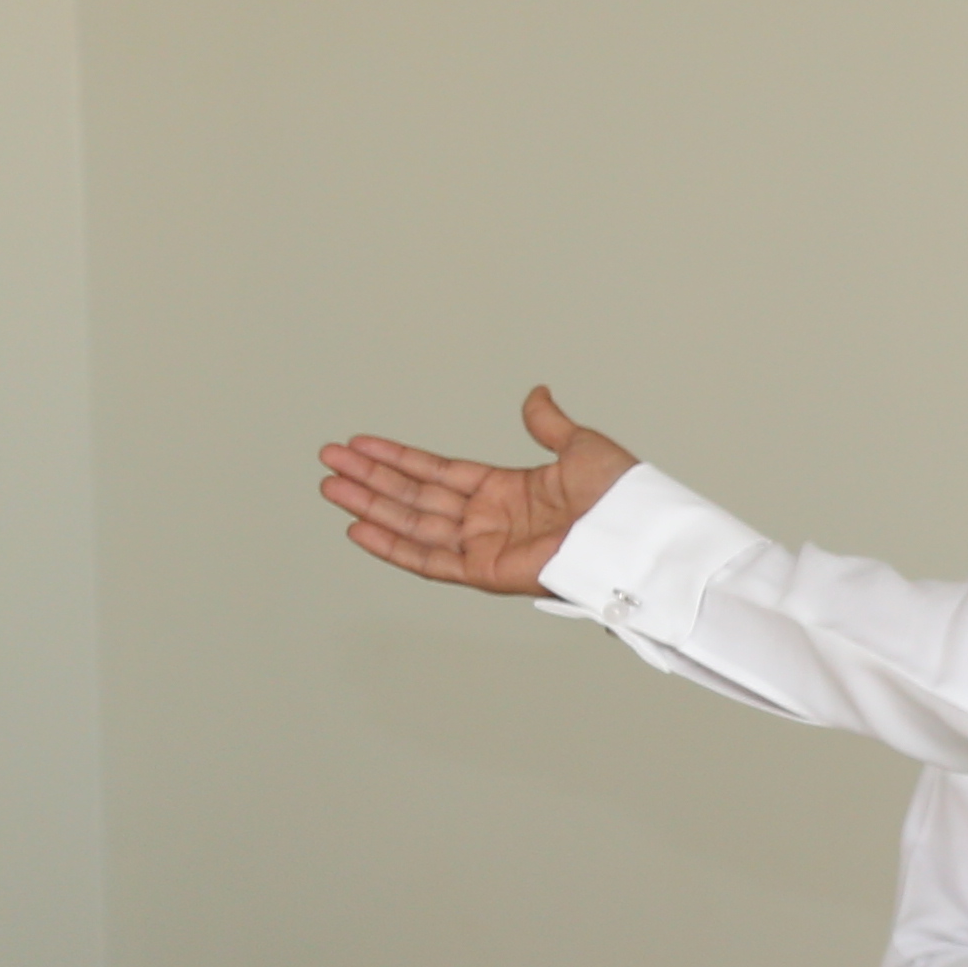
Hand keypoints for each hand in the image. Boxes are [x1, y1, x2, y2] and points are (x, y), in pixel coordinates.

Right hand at [320, 386, 639, 594]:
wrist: (639, 534)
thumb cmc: (625, 498)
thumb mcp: (583, 447)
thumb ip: (548, 424)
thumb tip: (536, 395)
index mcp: (509, 490)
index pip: (438, 472)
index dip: (398, 458)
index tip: (359, 444)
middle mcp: (492, 519)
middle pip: (416, 497)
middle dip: (370, 478)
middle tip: (328, 461)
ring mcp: (487, 546)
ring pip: (414, 524)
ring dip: (370, 505)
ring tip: (330, 486)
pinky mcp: (487, 571)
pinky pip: (430, 559)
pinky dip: (393, 545)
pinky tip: (358, 526)